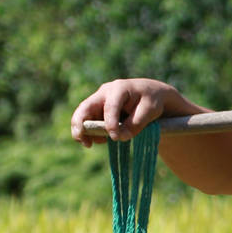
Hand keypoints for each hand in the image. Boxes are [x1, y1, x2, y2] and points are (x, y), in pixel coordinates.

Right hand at [69, 78, 196, 144]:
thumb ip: (136, 123)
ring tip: (92, 144)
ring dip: (85, 131)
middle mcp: (105, 93)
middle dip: (80, 124)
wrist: (150, 94)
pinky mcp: (99, 111)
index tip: (115, 138)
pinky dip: (92, 133)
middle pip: (85, 107)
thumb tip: (120, 137)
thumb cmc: (151, 100)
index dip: (110, 123)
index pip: (110, 106)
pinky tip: (101, 140)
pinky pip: (90, 122)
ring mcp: (99, 101)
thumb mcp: (150, 110)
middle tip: (82, 141)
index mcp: (119, 88)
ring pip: (84, 116)